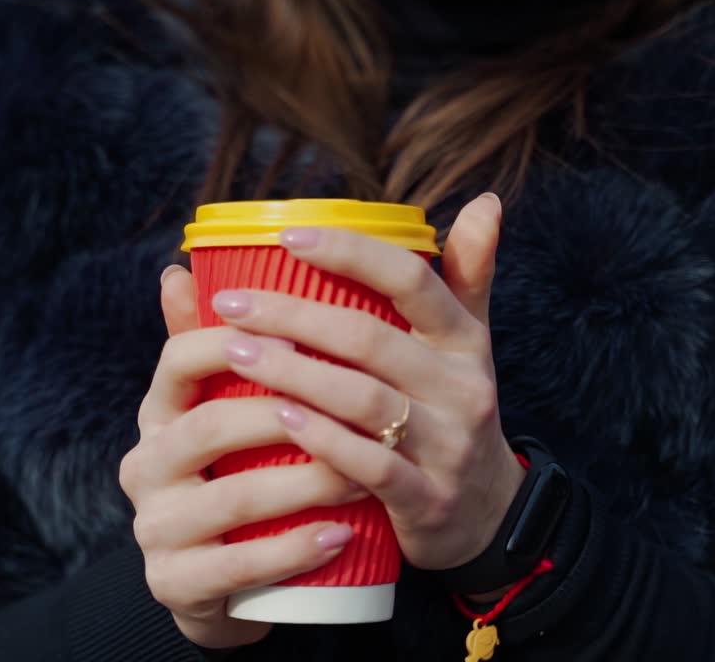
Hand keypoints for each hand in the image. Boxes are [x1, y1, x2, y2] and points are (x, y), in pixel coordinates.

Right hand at [118, 268, 368, 649]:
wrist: (218, 579)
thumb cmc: (236, 473)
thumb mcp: (224, 409)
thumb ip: (219, 345)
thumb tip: (184, 265)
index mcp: (158, 414)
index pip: (179, 359)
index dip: (235, 339)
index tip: (299, 330)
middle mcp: (145, 466)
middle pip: (210, 427)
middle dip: (288, 413)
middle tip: (359, 405)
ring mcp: (156, 528)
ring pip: (233, 497)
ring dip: (306, 482)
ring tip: (366, 471)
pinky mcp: (176, 583)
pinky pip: (240, 565)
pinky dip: (295, 549)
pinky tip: (341, 535)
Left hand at [207, 194, 525, 572]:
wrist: (487, 515)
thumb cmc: (452, 411)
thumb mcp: (467, 345)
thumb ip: (462, 276)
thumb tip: (486, 199)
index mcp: (463, 339)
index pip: (411, 279)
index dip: (350, 253)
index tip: (287, 236)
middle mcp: (462, 387)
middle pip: (371, 338)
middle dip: (294, 316)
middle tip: (228, 305)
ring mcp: (448, 446)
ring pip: (364, 399)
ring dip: (294, 374)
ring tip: (235, 353)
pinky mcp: (428, 500)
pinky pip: (370, 465)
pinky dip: (322, 440)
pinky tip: (278, 419)